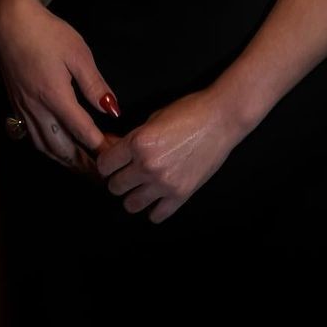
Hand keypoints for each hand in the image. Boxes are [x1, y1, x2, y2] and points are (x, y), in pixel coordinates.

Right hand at [0, 0, 121, 184]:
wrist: (11, 22)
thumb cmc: (48, 33)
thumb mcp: (78, 54)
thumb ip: (94, 85)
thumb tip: (112, 110)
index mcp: (54, 96)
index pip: (81, 132)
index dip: (100, 147)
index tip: (118, 156)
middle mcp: (36, 109)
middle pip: (61, 149)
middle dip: (84, 164)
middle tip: (104, 174)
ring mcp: (23, 109)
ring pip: (45, 147)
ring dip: (66, 161)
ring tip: (85, 168)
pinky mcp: (16, 105)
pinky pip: (34, 138)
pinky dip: (50, 150)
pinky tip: (59, 150)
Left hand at [95, 89, 243, 223]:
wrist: (222, 118)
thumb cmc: (189, 111)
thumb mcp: (153, 118)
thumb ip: (130, 138)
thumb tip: (109, 147)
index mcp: (138, 142)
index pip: (104, 165)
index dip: (107, 162)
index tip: (113, 161)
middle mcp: (148, 165)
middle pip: (115, 187)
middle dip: (119, 178)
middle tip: (128, 171)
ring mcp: (164, 183)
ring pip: (130, 205)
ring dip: (133, 195)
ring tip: (142, 185)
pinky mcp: (181, 195)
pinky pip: (156, 215)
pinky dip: (154, 208)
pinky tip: (158, 196)